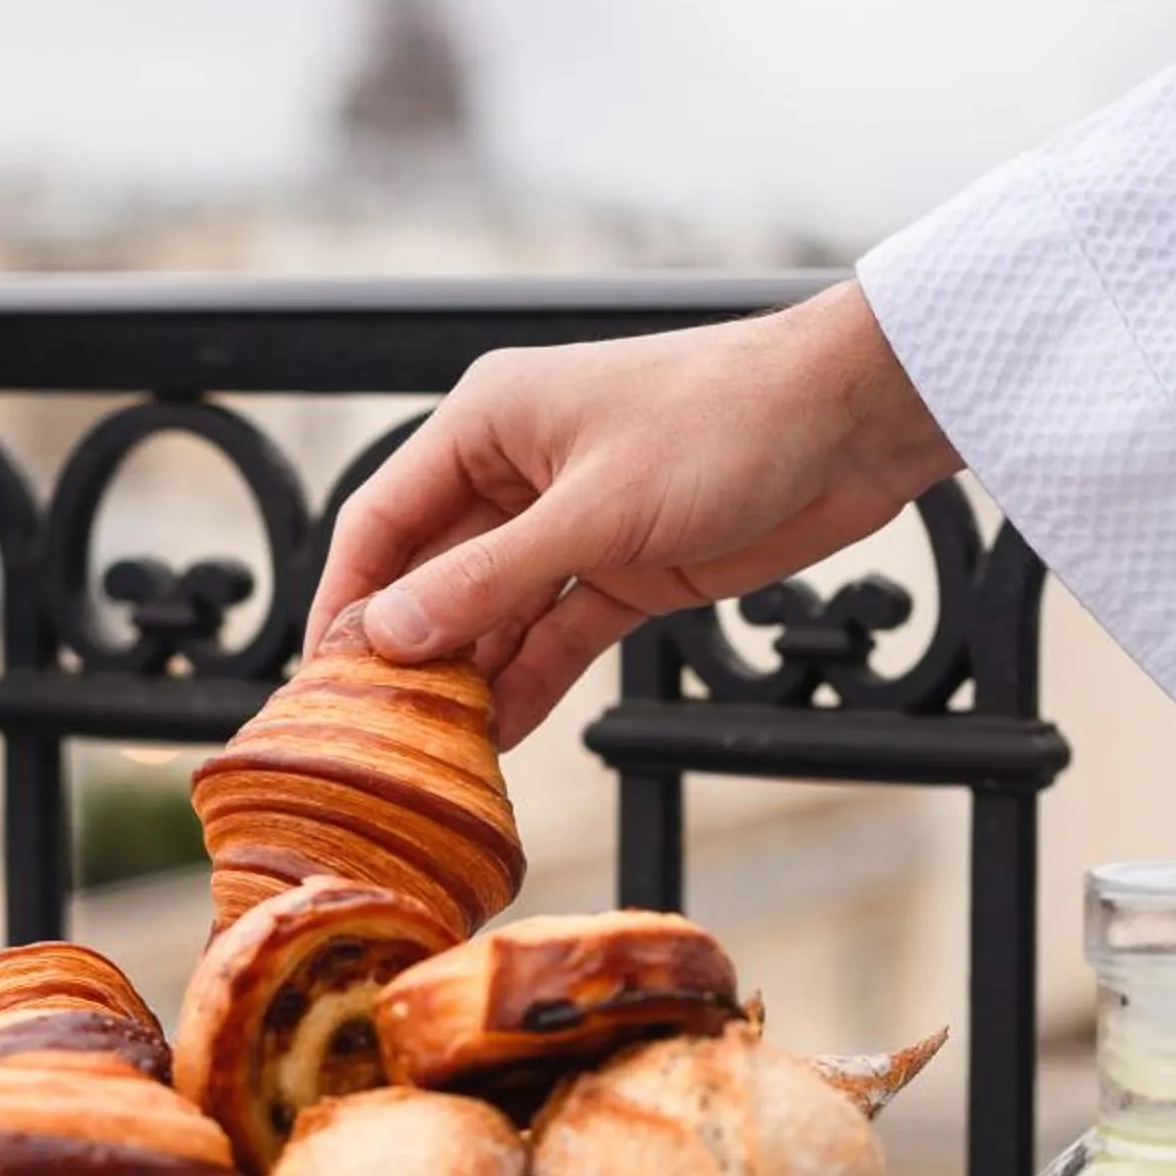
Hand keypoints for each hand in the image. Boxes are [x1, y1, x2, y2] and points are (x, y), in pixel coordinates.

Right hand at [307, 281, 959, 747]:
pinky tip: (497, 737)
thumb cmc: (725, 424)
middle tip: (374, 734)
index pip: (383, 519)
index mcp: (488, 423)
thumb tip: (389, 636)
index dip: (348, 599)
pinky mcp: (627, 568)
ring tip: (432, 754)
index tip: (321, 678)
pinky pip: (556, 633)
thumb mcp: (597, 512)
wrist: (854, 422)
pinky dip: (529, 680)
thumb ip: (491, 580)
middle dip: (406, 650)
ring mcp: (572, 524)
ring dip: (468, 676)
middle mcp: (517, 471)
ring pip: (494, 612)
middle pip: (432, 573)